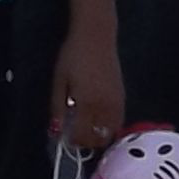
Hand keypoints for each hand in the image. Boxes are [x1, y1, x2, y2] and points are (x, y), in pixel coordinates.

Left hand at [51, 15, 123, 157]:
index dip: (73, 142)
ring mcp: (117, 101)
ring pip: (112, 131)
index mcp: (88, 103)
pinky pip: (119, 120)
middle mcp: (106, 106)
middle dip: (87, 142)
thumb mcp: (59, 81)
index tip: (65, 139)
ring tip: (87, 130)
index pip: (83, 135)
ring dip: (99, 136)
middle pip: (99, 137)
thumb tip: (56, 130)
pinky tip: (99, 120)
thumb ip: (57, 108)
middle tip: (75, 136)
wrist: (96, 36)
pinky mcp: (123, 95)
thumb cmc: (73, 56)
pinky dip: (109, 126)